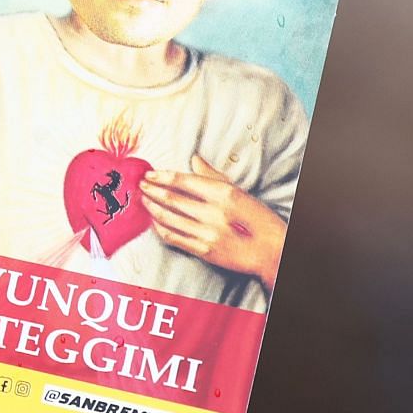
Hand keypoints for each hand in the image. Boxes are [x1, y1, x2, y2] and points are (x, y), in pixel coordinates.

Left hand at [140, 155, 285, 290]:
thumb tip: (194, 160)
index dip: (162, 176)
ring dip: (152, 207)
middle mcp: (214, 214)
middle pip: (171, 198)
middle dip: (151, 190)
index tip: (149, 174)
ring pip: (168, 218)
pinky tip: (154, 220)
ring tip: (144, 200)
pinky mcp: (204, 252)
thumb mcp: (240, 192)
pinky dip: (159, 227)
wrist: (272, 252)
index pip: (183, 181)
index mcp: (224, 195)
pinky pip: (173, 238)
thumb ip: (213, 176)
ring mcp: (207, 234)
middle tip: (140, 185)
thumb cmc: (258, 220)